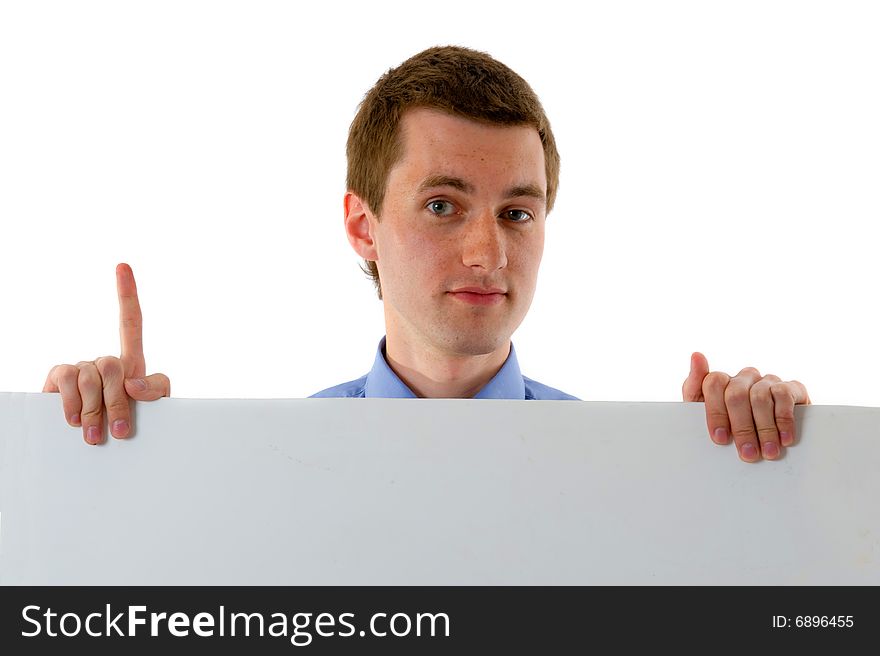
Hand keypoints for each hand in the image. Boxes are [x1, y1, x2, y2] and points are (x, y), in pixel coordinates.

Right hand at [42, 263, 170, 444]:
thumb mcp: (156, 407)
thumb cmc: (133, 424)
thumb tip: (134, 383)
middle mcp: (101, 360)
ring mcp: (78, 367)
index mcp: (129, 362)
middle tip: (118, 433)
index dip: (127, 294)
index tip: (122, 266)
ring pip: (89, 376)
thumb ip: (157, 390)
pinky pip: (65, 380)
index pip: (130, 322)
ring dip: (95, 409)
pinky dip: (72, 403)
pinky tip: (74, 420)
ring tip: (95, 434)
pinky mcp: (56, 379)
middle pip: (113, 364)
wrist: (104, 448)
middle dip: (117, 402)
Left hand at [682, 352, 809, 462]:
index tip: (721, 439)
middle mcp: (744, 377)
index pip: (713, 383)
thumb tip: (697, 355)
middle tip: (748, 453)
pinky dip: (783, 420)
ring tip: (767, 452)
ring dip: (764, 429)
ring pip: (760, 397)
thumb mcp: (704, 414)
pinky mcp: (791, 387)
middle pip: (736, 394)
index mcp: (721, 381)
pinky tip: (784, 438)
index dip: (716, 413)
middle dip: (741, 427)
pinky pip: (784, 396)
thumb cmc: (730, 427)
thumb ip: (694, 388)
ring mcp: (767, 381)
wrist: (769, 439)